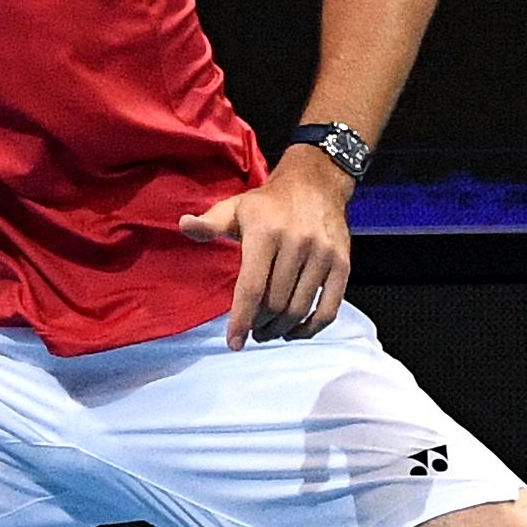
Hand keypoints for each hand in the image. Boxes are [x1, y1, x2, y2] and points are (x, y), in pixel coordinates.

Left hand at [176, 155, 354, 346]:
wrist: (316, 184)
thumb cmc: (268, 204)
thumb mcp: (235, 207)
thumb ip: (210, 223)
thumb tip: (184, 224)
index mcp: (266, 232)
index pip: (252, 287)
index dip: (241, 320)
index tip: (234, 342)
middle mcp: (297, 243)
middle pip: (275, 303)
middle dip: (259, 325)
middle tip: (252, 331)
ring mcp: (323, 255)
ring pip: (299, 308)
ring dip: (281, 329)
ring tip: (268, 332)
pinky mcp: (342, 264)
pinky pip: (329, 308)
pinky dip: (311, 328)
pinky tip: (295, 332)